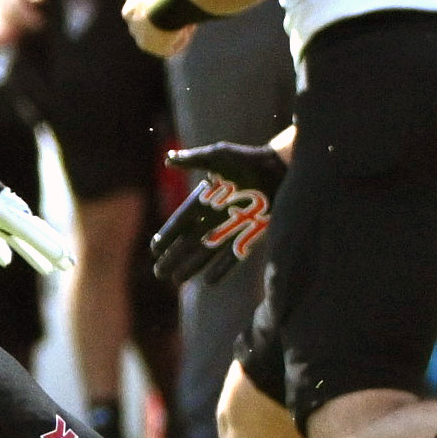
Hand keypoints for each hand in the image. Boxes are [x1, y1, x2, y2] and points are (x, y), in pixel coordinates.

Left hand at [121, 0, 194, 58]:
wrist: (170, 0)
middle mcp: (130, 13)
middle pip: (147, 18)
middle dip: (163, 17)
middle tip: (180, 9)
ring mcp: (137, 31)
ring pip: (157, 34)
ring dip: (171, 29)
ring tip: (184, 18)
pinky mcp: (147, 46)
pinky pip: (166, 47)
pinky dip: (178, 41)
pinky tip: (185, 29)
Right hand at [151, 141, 286, 286]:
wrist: (281, 168)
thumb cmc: (250, 159)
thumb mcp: (219, 155)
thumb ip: (194, 159)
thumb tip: (168, 160)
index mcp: (205, 199)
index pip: (182, 220)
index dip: (168, 234)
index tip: (155, 248)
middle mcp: (216, 216)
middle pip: (189, 241)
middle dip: (173, 257)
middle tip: (158, 273)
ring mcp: (233, 227)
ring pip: (207, 251)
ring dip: (191, 266)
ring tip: (176, 280)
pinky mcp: (250, 235)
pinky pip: (233, 255)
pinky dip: (222, 268)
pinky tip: (209, 281)